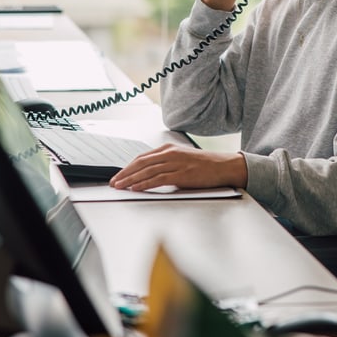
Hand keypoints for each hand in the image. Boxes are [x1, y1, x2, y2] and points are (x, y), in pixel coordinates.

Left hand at [109, 143, 247, 190]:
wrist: (223, 166)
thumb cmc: (204, 165)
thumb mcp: (181, 160)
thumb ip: (166, 164)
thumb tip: (149, 175)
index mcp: (169, 148)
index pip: (142, 157)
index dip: (128, 167)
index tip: (118, 175)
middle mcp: (170, 153)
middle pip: (141, 163)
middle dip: (124, 173)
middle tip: (113, 182)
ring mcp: (176, 163)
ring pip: (147, 171)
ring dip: (130, 180)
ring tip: (120, 186)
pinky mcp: (181, 174)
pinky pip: (158, 179)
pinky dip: (144, 184)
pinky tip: (136, 188)